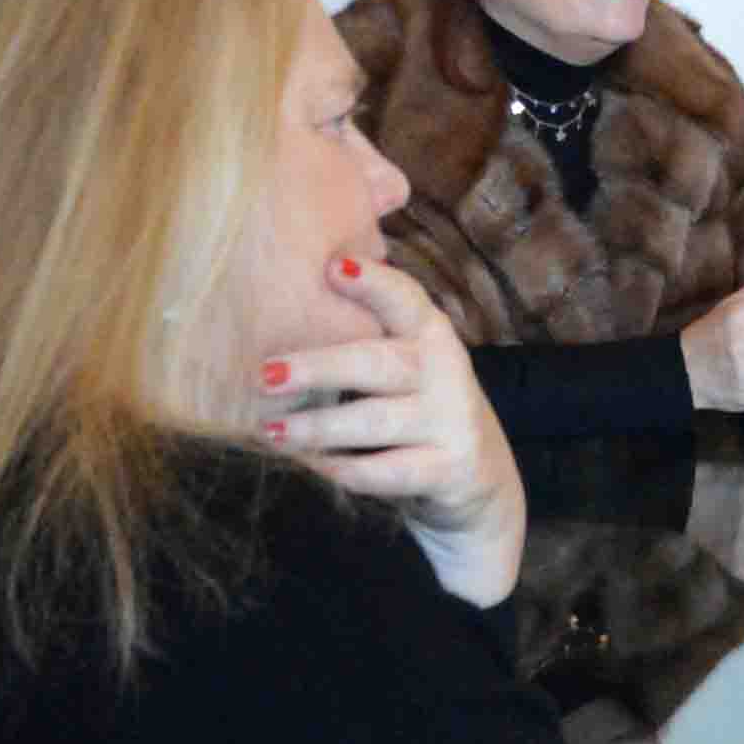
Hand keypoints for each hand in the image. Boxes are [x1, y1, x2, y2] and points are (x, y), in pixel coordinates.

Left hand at [263, 257, 524, 608]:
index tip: (333, 268)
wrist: (479, 475)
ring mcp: (452, 421)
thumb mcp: (405, 363)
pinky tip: (310, 465)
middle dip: (319, 368)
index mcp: (431, 335)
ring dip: (320, 426)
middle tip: (264, 374)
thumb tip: (282, 306)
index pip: (406, 300)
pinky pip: (389, 471)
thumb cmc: (417, 407)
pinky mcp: (451, 468)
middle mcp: (446, 372)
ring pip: (377, 420)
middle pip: (379, 363)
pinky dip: (346, 470)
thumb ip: (364, 336)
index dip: (374, 283)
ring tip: (271, 430)